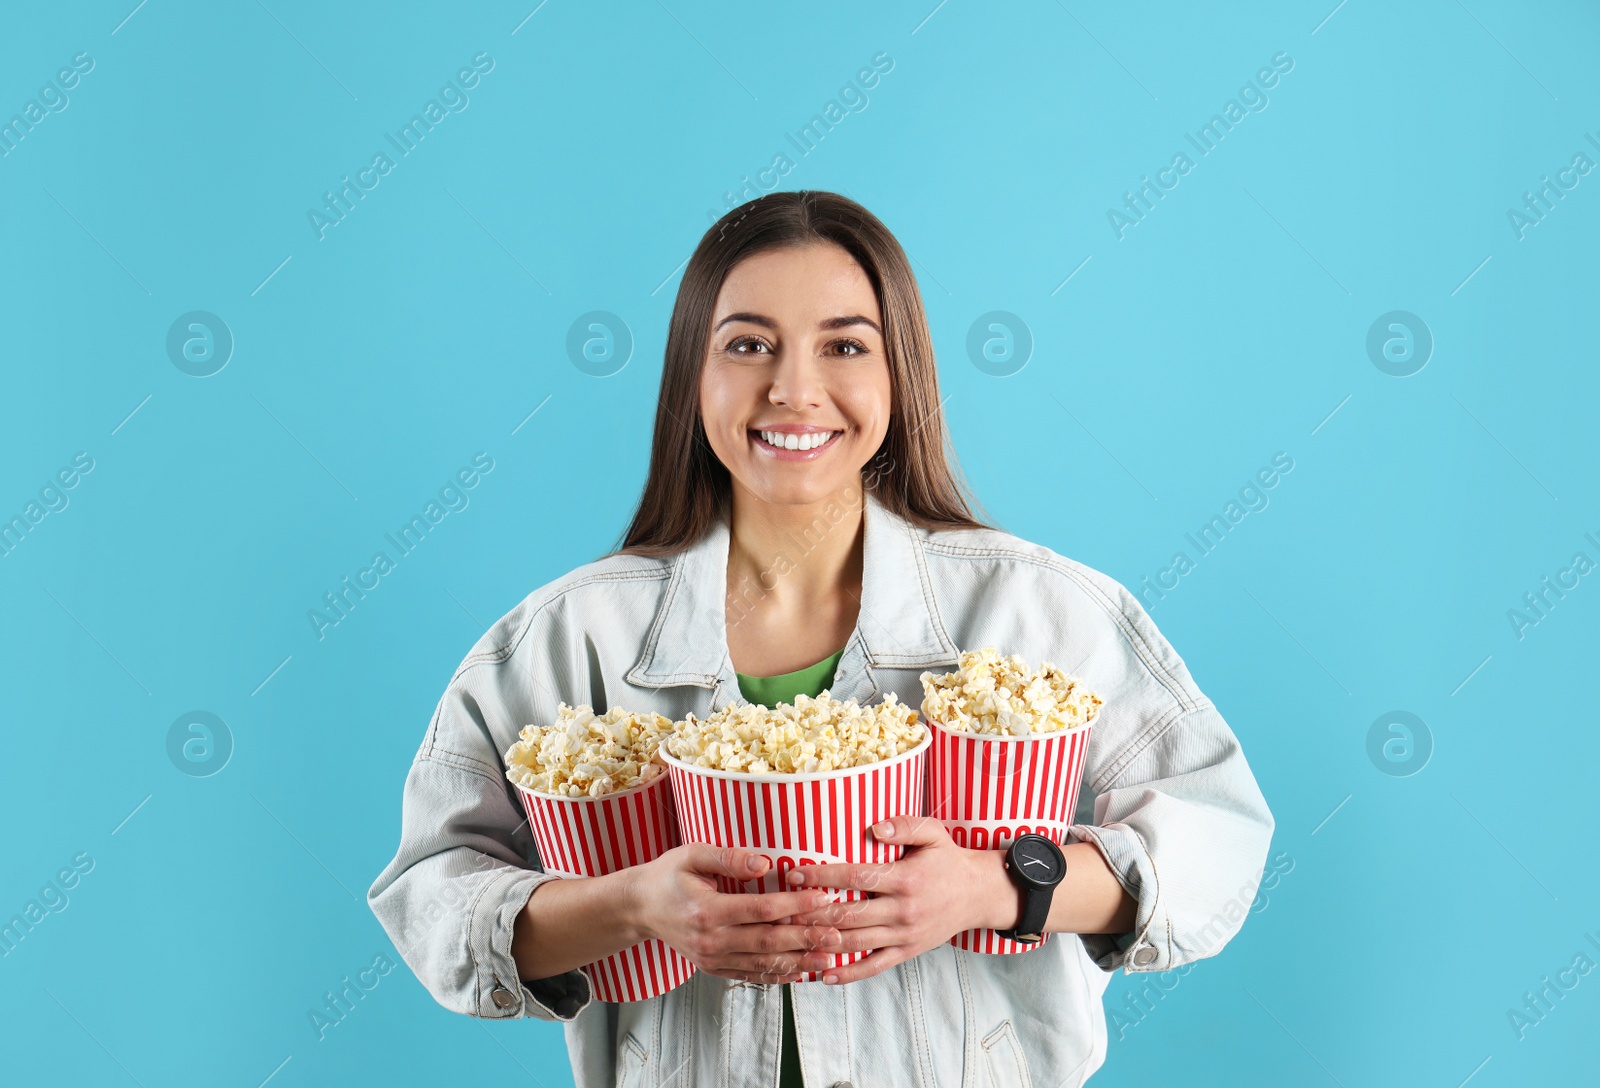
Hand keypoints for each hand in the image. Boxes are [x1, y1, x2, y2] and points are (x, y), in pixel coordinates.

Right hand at [625, 843, 842, 983]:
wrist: (640, 907)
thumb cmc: (668, 875)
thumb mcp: (692, 855)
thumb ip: (728, 857)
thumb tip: (763, 862)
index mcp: (707, 910)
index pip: (761, 909)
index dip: (795, 905)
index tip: (823, 896)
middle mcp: (711, 940)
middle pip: (768, 941)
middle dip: (806, 938)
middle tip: (838, 934)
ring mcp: (712, 959)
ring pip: (764, 964)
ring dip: (799, 961)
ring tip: (830, 958)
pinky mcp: (714, 968)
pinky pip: (752, 975)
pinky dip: (779, 975)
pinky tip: (802, 971)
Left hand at [782, 814, 1008, 983]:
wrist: (978, 894)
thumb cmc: (948, 860)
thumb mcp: (933, 833)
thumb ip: (903, 826)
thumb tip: (873, 829)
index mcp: (904, 878)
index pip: (855, 877)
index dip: (822, 875)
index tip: (794, 874)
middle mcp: (902, 910)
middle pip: (849, 914)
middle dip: (812, 914)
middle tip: (780, 912)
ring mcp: (904, 934)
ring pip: (856, 943)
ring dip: (822, 943)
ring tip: (791, 940)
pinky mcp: (907, 951)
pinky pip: (875, 966)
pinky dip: (849, 974)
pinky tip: (824, 975)